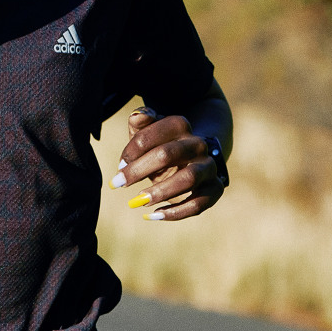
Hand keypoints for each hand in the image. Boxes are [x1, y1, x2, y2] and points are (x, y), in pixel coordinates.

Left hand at [110, 106, 226, 220]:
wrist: (192, 160)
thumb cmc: (160, 147)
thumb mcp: (147, 135)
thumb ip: (140, 123)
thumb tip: (138, 115)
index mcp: (181, 125)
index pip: (154, 133)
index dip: (133, 150)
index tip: (120, 165)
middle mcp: (198, 144)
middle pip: (167, 154)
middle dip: (138, 170)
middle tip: (117, 183)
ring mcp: (209, 167)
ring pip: (188, 178)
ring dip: (160, 191)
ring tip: (138, 200)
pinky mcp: (215, 189)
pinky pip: (199, 203)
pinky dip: (175, 213)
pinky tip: (153, 215)